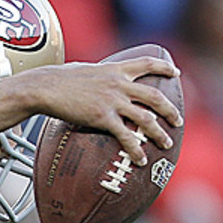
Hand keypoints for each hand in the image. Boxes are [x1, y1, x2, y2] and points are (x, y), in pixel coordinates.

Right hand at [28, 58, 182, 164]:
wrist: (45, 87)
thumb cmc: (57, 79)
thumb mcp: (84, 69)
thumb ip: (97, 73)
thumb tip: (94, 76)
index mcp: (115, 70)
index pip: (148, 64)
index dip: (165, 68)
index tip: (176, 72)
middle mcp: (119, 84)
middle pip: (154, 96)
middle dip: (170, 110)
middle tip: (177, 121)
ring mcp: (113, 101)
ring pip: (146, 118)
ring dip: (159, 133)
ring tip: (165, 143)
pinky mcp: (103, 117)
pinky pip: (126, 135)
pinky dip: (136, 149)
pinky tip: (140, 159)